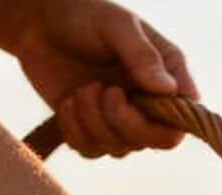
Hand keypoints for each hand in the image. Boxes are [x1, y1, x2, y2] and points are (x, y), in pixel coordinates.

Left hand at [0, 0, 196, 157]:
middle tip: (103, 89)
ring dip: (93, 121)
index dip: (166, 124)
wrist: (38, 23)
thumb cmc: (83, 15)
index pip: (183, 119)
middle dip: (122, 120)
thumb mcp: (116, 27)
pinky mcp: (90, 130)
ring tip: (81, 89)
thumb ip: (142, 56)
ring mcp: (120, 120)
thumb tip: (170, 90)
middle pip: (154, 140)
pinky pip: (90, 151)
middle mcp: (148, 103)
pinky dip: (75, 130)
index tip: (132, 100)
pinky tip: (68, 102)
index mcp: (166, 75)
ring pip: (119, 148)